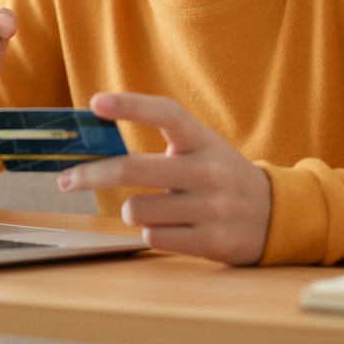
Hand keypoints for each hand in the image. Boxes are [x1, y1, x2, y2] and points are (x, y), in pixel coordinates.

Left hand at [57, 92, 272, 264]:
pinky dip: (153, 232)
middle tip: (66, 180)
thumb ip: (162, 146)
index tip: (95, 101)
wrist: (276, 216)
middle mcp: (209, 170)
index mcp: (203, 140)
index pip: (166, 113)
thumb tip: (100, 145)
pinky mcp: (212, 241)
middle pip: (132, 169)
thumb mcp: (201, 150)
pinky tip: (172, 228)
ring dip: (132, 211)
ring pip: (137, 209)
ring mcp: (213, 207)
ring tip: (152, 208)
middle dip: (90, 175)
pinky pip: (154, 237)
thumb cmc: (221, 177)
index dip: (130, 104)